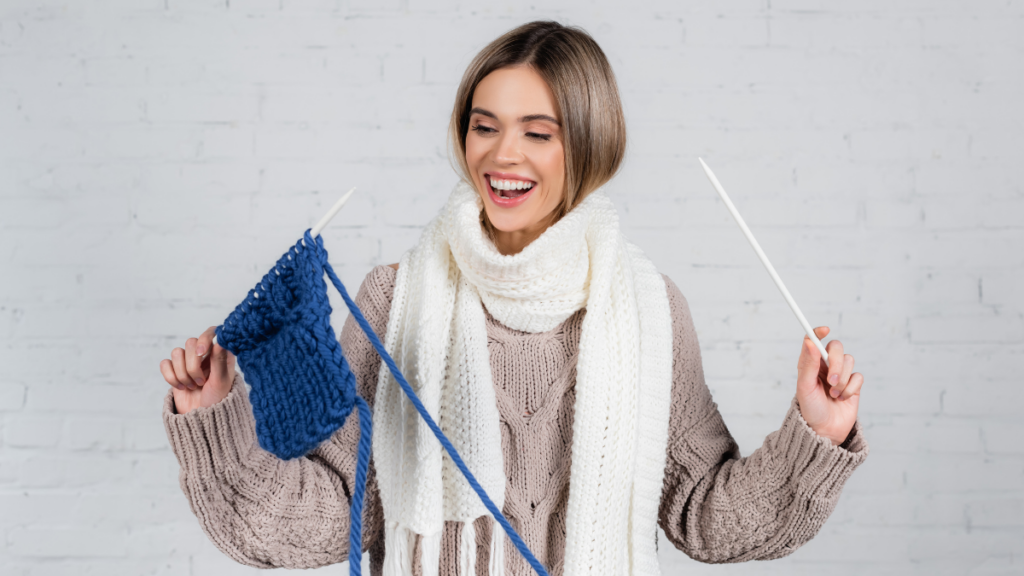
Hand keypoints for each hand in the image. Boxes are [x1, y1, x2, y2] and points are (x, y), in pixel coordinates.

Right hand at [159, 326, 235, 413]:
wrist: (203, 420)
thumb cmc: (218, 400)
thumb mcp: (222, 381)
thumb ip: (220, 360)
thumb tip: (220, 341)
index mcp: (220, 353)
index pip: (211, 332)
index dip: (204, 339)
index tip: (202, 353)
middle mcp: (204, 354)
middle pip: (190, 343)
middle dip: (193, 366)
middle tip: (201, 382)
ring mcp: (188, 361)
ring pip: (176, 353)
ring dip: (183, 373)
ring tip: (193, 386)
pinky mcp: (175, 370)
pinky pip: (165, 363)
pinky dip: (171, 377)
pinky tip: (181, 387)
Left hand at [795, 326, 862, 445]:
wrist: (824, 431)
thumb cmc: (810, 409)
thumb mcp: (805, 386)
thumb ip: (808, 363)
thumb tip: (809, 341)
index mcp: (810, 364)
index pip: (814, 341)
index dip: (818, 332)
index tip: (824, 330)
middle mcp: (825, 366)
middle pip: (836, 348)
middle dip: (836, 363)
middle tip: (831, 380)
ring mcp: (840, 375)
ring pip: (849, 361)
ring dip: (842, 380)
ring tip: (833, 395)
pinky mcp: (853, 385)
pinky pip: (858, 376)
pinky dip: (851, 388)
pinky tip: (842, 399)